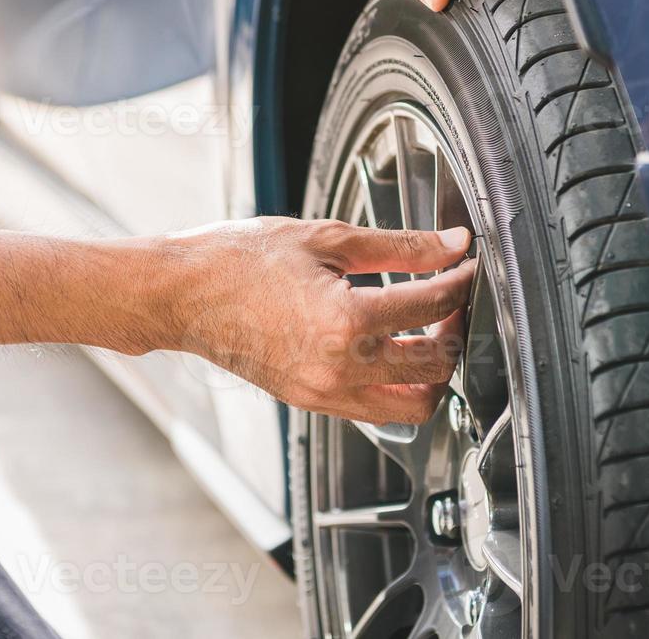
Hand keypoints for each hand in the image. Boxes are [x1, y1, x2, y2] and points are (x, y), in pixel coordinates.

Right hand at [168, 217, 476, 424]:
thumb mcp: (326, 238)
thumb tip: (451, 244)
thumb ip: (399, 246)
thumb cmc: (238, 260)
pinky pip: (376, 411)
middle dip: (454, 330)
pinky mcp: (312, 402)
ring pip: (413, 405)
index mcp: (345, 320)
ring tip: (429, 333)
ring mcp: (325, 391)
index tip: (466, 264)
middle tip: (451, 299)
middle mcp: (339, 366)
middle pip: (434, 364)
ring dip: (434, 372)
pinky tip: (393, 350)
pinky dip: (397, 387)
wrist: (181, 294)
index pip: (432, 306)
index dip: (460, 280)